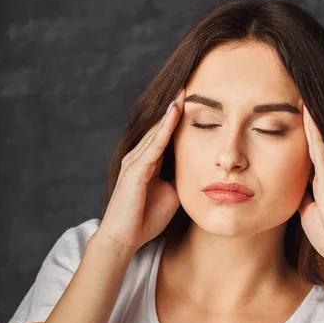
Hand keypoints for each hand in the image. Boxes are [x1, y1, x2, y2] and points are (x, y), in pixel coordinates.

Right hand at [95, 88, 185, 254]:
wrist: (124, 239)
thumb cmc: (146, 219)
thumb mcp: (171, 194)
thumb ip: (180, 178)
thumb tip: (199, 169)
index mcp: (149, 162)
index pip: (166, 133)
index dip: (178, 117)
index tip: (195, 99)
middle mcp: (140, 156)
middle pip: (160, 126)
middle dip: (174, 106)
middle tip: (189, 83)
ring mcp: (136, 161)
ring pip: (156, 131)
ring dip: (171, 111)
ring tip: (184, 91)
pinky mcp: (136, 170)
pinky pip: (154, 145)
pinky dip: (165, 129)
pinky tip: (175, 114)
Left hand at [297, 105, 323, 271]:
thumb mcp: (309, 214)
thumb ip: (301, 199)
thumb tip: (288, 190)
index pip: (313, 151)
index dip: (306, 133)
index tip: (295, 113)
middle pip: (319, 141)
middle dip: (310, 120)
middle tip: (300, 94)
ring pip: (321, 142)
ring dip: (312, 121)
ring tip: (303, 97)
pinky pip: (321, 154)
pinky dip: (314, 135)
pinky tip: (308, 118)